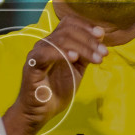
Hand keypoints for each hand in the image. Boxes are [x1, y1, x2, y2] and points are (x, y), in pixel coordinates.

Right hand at [6, 19, 107, 134]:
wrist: (40, 111)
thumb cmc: (57, 90)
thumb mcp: (78, 69)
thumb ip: (86, 53)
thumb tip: (100, 34)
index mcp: (56, 42)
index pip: (69, 23)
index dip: (85, 25)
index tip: (100, 35)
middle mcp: (45, 43)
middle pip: (67, 30)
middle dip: (89, 40)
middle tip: (103, 52)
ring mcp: (37, 53)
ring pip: (60, 40)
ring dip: (83, 48)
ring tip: (96, 59)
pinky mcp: (31, 65)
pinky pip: (45, 53)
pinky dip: (61, 53)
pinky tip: (74, 58)